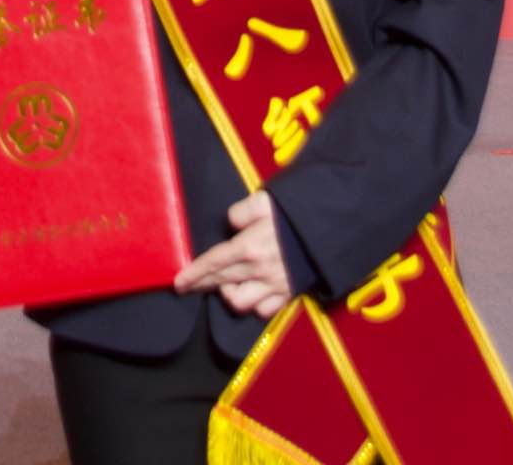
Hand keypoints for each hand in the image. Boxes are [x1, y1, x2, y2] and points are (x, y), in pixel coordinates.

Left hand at [174, 191, 293, 318]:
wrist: (333, 229)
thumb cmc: (297, 213)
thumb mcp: (265, 201)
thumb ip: (241, 212)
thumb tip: (231, 224)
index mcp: (250, 247)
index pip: (214, 263)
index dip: (194, 273)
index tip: (178, 282)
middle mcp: (259, 271)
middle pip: (222, 283)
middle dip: (202, 285)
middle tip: (189, 286)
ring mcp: (275, 286)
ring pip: (241, 303)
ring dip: (230, 295)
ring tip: (227, 285)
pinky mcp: (289, 294)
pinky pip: (265, 311)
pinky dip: (255, 306)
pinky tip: (252, 294)